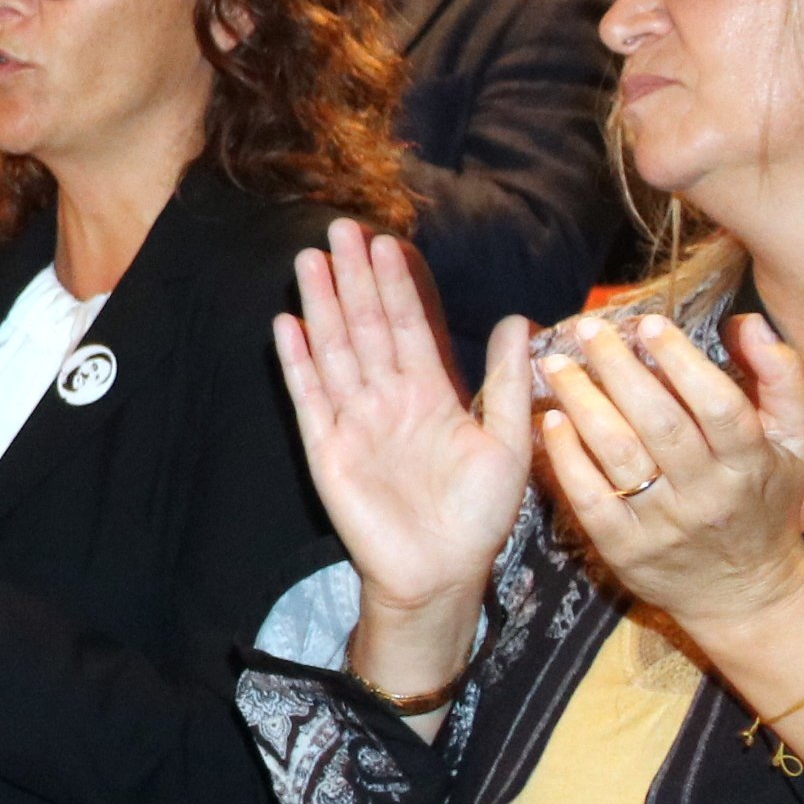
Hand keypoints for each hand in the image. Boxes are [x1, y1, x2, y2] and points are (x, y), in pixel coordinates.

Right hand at [274, 224, 533, 677]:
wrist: (441, 575)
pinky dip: (297, 363)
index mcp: (430, 396)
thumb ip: (505, 383)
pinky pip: (309, 398)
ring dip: (321, 306)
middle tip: (339, 228)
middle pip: (365, 327)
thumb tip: (516, 321)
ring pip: (335, 350)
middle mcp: (387, 400)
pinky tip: (286, 325)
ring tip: (308, 260)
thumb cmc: (478, 516)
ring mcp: (354, 422)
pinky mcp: (327, 449)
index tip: (385, 241)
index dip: (395, 285)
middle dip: (352, 279)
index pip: (407, 327)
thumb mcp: (509, 444)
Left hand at [528, 306, 803, 630]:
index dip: (684, 362)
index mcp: (752, 464)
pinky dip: (567, 458)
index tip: (649, 324)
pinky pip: (590, 499)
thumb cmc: (764, 500)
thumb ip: (781, 378)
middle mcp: (709, 494)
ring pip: (620, 455)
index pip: (720, 406)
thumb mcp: (793, 443)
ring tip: (555, 365)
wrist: (745, 592)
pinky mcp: (626, 549)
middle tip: (587, 329)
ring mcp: (665, 524)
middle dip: (619, 369)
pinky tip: (549, 421)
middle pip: (662, 424)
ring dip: (583, 404)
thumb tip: (748, 320)